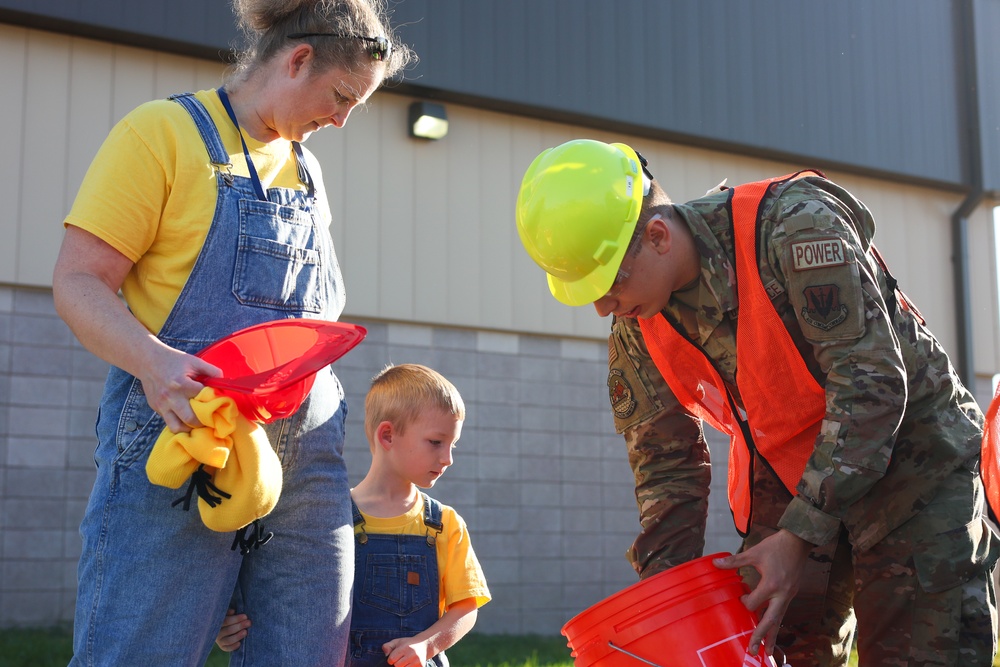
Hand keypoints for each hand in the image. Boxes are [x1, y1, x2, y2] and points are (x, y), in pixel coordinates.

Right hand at [139, 343, 221, 433]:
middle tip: (210, 419)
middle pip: (190, 419)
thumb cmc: (173, 360)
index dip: (213, 402)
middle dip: (203, 422)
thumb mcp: (194, 361)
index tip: (220, 404)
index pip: (203, 399)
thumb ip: (212, 371)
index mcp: (181, 384)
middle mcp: (170, 397)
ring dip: (188, 428)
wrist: (147, 360)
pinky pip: (168, 421)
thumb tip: (224, 384)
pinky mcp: (155, 408)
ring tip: (197, 423)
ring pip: (176, 427)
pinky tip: (185, 417)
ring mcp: (161, 405)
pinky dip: (178, 422)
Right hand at [215, 609, 250, 651]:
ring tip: (245, 632)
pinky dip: (233, 647)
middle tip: (249, 623)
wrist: (224, 625)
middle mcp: (216, 632)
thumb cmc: (229, 616)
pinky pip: (227, 648)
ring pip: (228, 640)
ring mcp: (219, 640)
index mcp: (217, 622)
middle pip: (228, 630)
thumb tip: (233, 611)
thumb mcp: (227, 612)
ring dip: (237, 636)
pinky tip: (239, 643)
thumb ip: (229, 611)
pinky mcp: (222, 646)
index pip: (226, 621)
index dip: (236, 619)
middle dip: (239, 626)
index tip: (245, 616)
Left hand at [383, 636, 429, 666]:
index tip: (395, 657)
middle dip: (397, 663)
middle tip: (401, 659)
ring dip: (403, 666)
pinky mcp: (421, 666)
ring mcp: (417, 661)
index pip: (392, 659)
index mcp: (405, 647)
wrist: (424, 644)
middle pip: (397, 666)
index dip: (391, 659)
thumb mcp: (397, 642)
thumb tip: (386, 655)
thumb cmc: (408, 644)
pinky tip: (410, 663)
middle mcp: (412, 654)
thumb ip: (388, 646)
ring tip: (406, 661)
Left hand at [713, 530, 811, 656]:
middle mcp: (782, 594)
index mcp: (772, 584)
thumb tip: (715, 564)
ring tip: (768, 652)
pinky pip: (782, 612)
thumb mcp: (754, 552)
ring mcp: (789, 595)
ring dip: (772, 636)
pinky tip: (772, 630)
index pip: (754, 603)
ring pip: (779, 620)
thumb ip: (735, 561)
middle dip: (761, 637)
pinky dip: (776, 622)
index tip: (739, 598)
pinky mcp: (791, 593)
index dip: (744, 603)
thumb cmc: (776, 546)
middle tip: (752, 651)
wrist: (799, 541)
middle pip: (771, 621)